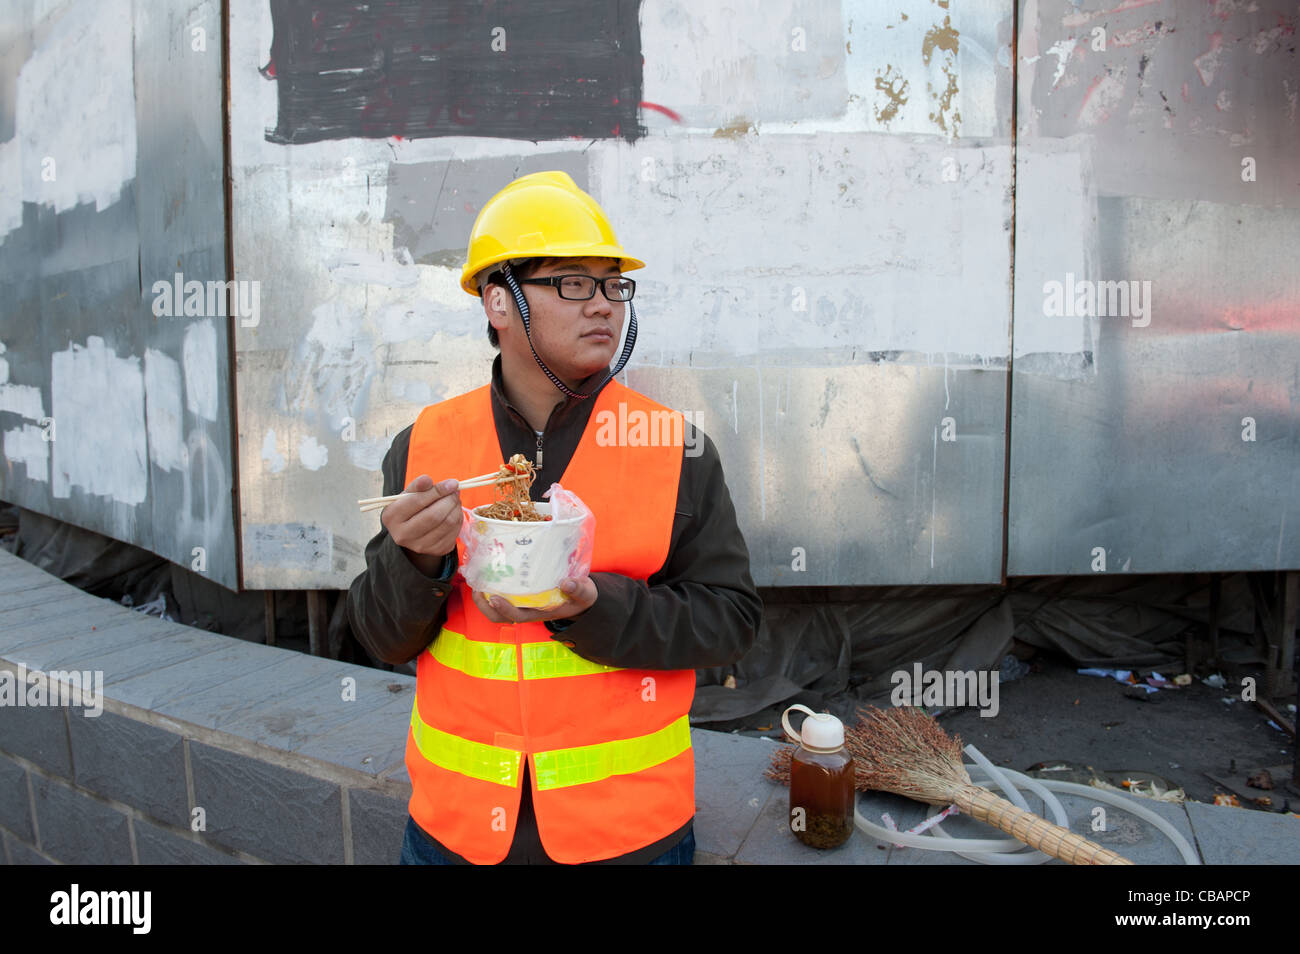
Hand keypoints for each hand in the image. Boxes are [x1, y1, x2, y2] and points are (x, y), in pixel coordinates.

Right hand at [383, 474, 461, 572]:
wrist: (412, 531)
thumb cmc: (410, 507)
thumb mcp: (409, 494)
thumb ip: (417, 485)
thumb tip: (427, 480)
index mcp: (392, 516)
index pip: (418, 501)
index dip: (438, 490)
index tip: (452, 483)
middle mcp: (403, 535)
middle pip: (435, 515)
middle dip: (450, 499)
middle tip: (455, 491)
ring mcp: (420, 546)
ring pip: (448, 523)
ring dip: (456, 507)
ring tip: (454, 500)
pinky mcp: (437, 550)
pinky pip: (455, 532)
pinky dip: (459, 518)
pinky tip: (453, 512)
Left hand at [473, 576, 597, 624]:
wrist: (581, 598)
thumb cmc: (581, 597)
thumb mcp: (585, 593)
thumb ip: (578, 589)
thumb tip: (567, 582)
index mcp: (539, 613)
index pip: (517, 616)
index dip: (503, 609)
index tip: (493, 596)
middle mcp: (527, 610)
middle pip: (498, 616)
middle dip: (484, 605)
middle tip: (477, 587)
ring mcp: (521, 604)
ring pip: (495, 608)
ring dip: (483, 597)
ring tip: (478, 579)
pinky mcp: (519, 595)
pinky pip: (500, 595)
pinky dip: (491, 587)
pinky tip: (489, 573)